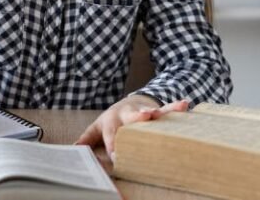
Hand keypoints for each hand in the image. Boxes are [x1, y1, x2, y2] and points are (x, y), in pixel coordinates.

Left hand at [74, 95, 188, 160]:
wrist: (127, 104)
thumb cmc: (112, 121)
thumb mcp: (98, 128)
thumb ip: (88, 138)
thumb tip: (74, 148)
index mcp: (112, 120)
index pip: (112, 133)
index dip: (114, 144)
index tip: (116, 155)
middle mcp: (128, 114)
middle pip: (132, 117)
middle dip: (138, 117)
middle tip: (145, 117)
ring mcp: (143, 111)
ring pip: (150, 111)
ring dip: (156, 111)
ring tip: (161, 112)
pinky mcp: (157, 110)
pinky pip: (167, 109)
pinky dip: (176, 107)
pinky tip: (185, 104)